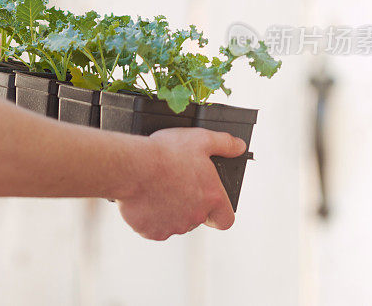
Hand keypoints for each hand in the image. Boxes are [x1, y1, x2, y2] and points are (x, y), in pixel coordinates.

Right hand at [117, 128, 245, 240]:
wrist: (132, 167)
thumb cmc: (165, 154)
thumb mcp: (200, 139)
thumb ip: (224, 143)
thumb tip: (239, 146)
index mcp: (212, 198)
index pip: (226, 219)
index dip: (219, 212)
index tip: (209, 203)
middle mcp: (195, 217)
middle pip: (196, 217)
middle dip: (187, 204)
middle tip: (174, 184)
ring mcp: (173, 226)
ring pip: (174, 222)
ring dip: (168, 210)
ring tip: (156, 187)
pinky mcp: (151, 231)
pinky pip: (152, 227)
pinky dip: (149, 217)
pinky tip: (143, 198)